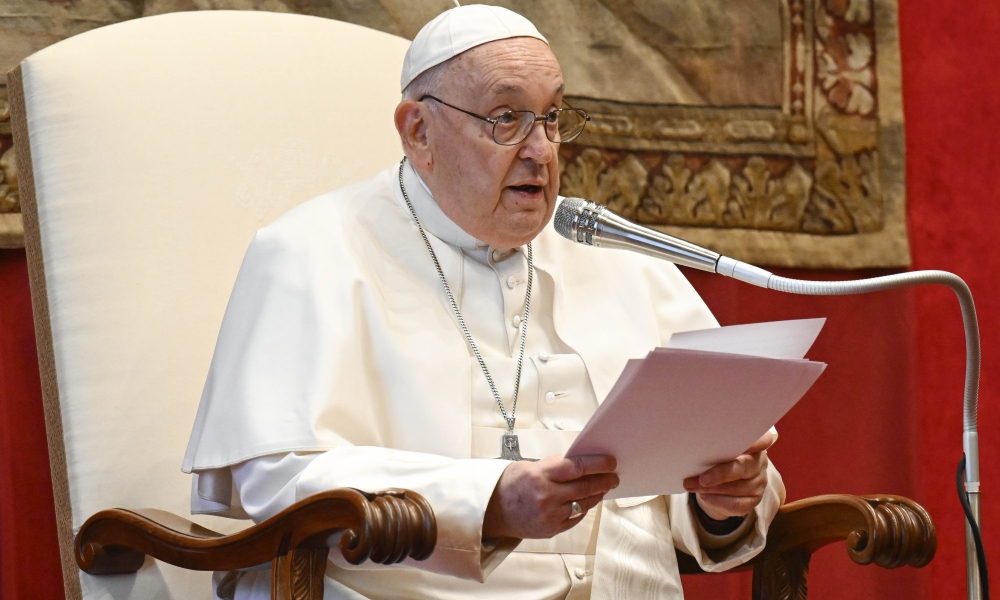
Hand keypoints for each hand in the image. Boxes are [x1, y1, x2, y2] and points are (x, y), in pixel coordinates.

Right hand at [483, 454, 618, 538]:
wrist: (492, 510)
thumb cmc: (510, 484)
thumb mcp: (530, 466)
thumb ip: (556, 465)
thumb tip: (583, 463)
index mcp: (540, 475)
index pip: (577, 467)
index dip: (598, 464)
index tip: (610, 462)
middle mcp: (545, 496)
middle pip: (584, 487)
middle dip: (604, 480)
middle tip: (614, 476)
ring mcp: (549, 515)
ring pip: (583, 503)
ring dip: (597, 494)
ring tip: (604, 487)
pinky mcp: (551, 529)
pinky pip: (576, 517)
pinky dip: (584, 507)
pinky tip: (588, 500)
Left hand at [683, 430, 773, 520]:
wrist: (715, 484)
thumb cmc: (714, 459)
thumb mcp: (714, 449)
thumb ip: (714, 447)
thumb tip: (697, 449)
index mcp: (753, 443)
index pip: (762, 439)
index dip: (757, 441)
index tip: (748, 441)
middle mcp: (759, 462)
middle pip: (743, 467)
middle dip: (721, 473)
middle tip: (702, 479)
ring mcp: (759, 482)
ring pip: (737, 488)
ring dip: (712, 489)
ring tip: (692, 486)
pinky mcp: (754, 500)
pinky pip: (736, 504)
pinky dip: (717, 501)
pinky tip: (704, 496)